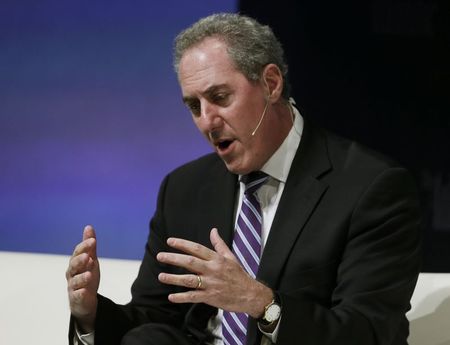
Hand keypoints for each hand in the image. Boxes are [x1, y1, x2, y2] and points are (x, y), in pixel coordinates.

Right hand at [66, 225, 99, 332]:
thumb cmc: (86, 275)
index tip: (93, 240)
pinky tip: (84, 291)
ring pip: (75, 281)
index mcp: (76, 263)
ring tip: (89, 274)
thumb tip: (88, 227)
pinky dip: (80, 293)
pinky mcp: (76, 298)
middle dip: (80, 261)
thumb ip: (89, 246)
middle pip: (74, 266)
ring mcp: (73, 286)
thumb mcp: (91, 259)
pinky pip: (77, 296)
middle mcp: (72, 273)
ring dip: (82, 277)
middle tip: (88, 256)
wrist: (86, 299)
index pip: (78, 253)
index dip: (84, 246)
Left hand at [156, 228, 272, 317]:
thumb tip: (213, 230)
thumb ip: (219, 244)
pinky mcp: (210, 298)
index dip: (183, 244)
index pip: (197, 248)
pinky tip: (171, 296)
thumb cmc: (239, 275)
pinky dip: (182, 297)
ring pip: (189, 280)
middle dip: (173, 258)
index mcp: (217, 259)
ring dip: (173, 278)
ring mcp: (211, 284)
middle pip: (190, 262)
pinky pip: (193, 297)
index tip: (170, 241)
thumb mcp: (231, 257)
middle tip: (160, 256)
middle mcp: (212, 270)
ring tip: (161, 276)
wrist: (251, 295)